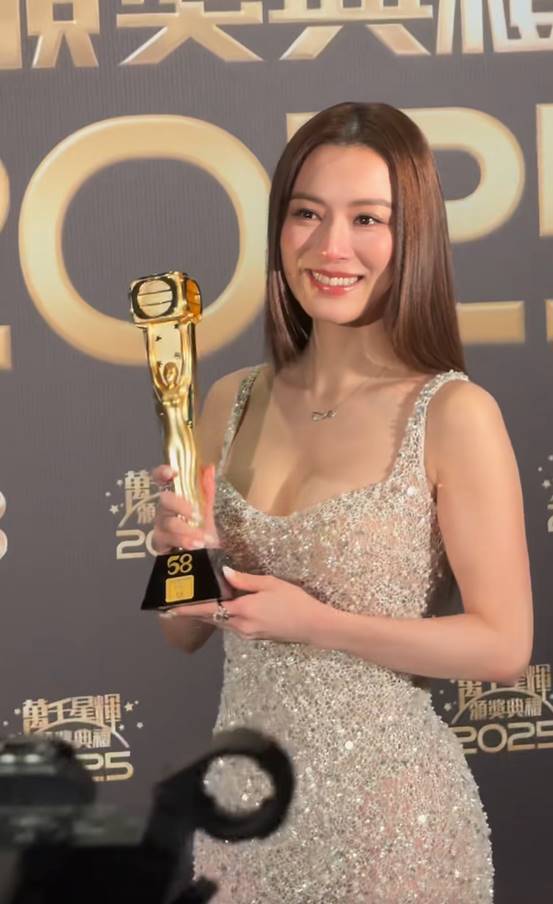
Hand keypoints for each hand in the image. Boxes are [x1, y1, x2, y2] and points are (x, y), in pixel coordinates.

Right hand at [151, 463, 218, 553]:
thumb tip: (209, 467)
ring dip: (187, 530)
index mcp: (174, 497)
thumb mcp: (207, 508)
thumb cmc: (201, 527)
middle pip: (165, 500)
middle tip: (197, 515)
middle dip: (181, 506)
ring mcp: (160, 526)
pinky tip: (196, 545)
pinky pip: (166, 541)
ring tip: (203, 538)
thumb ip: (207, 488)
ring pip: (168, 523)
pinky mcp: (159, 544)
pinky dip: (183, 542)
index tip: (172, 472)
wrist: (204, 554)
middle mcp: (164, 509)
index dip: (162, 472)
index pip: (161, 479)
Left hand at [164, 567, 329, 644]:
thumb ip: (244, 580)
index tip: (169, 608)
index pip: (208, 609)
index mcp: (242, 611)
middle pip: (211, 618)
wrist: (314, 626)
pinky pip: (231, 626)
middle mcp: (240, 626)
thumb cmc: (294, 602)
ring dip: (207, 615)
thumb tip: (224, 572)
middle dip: (193, 612)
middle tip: (175, 605)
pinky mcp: (254, 636)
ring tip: (194, 604)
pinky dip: (221, 617)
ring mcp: (247, 633)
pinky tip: (221, 608)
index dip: (188, 609)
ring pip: (220, 623)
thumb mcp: (270, 584)